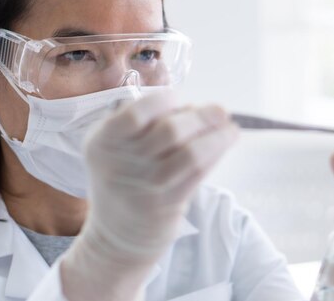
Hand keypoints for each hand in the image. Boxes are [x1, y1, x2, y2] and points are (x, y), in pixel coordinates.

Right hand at [61, 90, 238, 300]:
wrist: (116, 235)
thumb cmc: (123, 179)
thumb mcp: (114, 148)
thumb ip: (142, 125)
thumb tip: (193, 108)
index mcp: (102, 142)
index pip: (135, 114)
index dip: (162, 101)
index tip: (177, 98)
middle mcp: (120, 164)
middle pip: (170, 131)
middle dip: (202, 117)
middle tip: (220, 111)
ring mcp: (145, 186)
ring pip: (191, 153)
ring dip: (218, 137)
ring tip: (231, 129)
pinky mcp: (166, 204)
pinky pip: (199, 173)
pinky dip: (216, 154)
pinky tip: (225, 145)